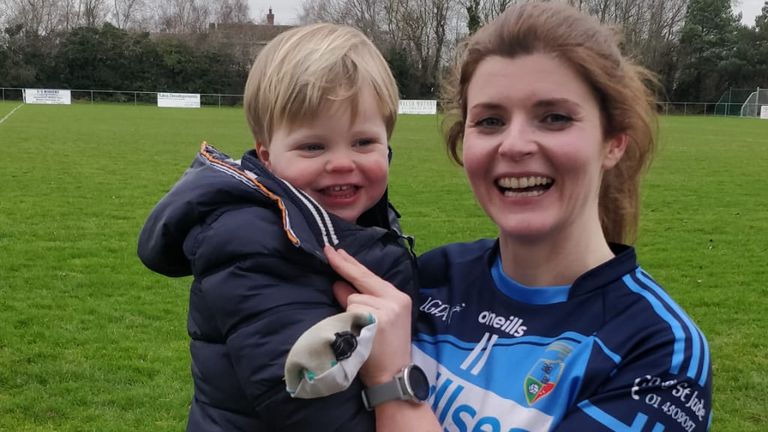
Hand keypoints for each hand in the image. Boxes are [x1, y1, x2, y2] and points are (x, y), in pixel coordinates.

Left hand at [324, 245, 411, 386]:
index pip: (370, 276)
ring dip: (350, 311)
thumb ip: (361, 298)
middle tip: (328, 251)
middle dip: (343, 266)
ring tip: (361, 330)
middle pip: (361, 279)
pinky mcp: (376, 321)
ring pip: (353, 299)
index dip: (350, 263)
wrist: (393, 374)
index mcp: (398, 297)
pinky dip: (349, 320)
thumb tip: (338, 283)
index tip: (334, 251)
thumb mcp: (379, 318)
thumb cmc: (383, 347)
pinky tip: (359, 333)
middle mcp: (394, 299)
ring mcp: (386, 310)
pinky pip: (351, 312)